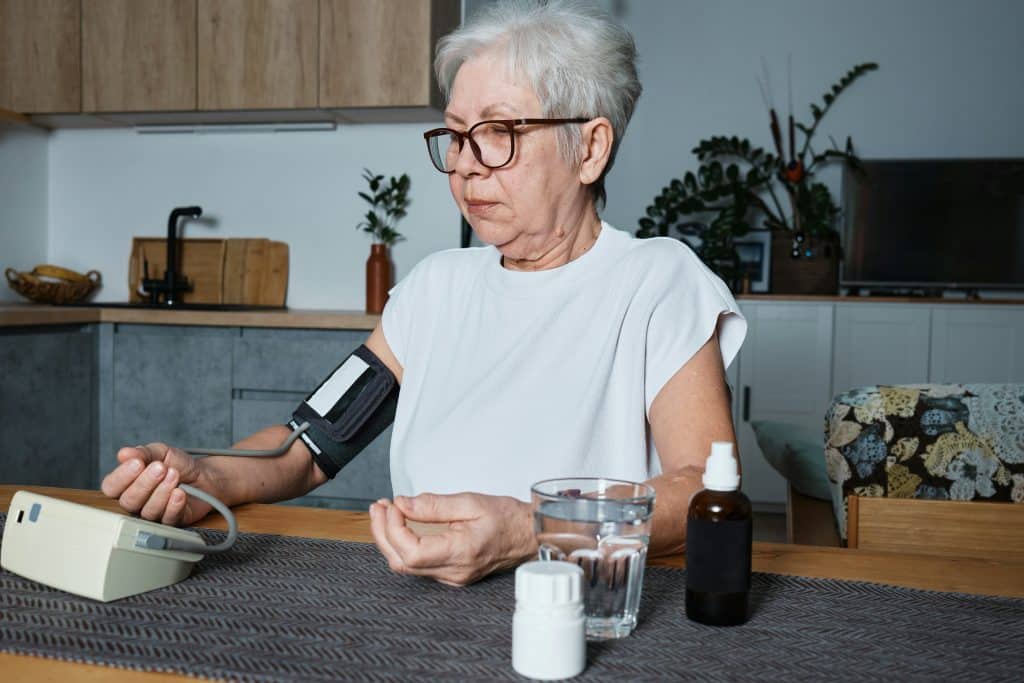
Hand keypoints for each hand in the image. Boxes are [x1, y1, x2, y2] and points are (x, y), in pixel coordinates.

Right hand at [100, 442, 210, 525]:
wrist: (205, 475)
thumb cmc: (178, 464)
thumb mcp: (161, 452)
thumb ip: (143, 453)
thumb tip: (124, 453)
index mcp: (128, 484)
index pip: (111, 487)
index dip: (122, 476)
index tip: (138, 463)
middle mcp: (137, 501)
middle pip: (128, 501)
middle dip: (145, 483)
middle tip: (161, 467)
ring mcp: (153, 513)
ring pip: (148, 511)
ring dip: (162, 491)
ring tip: (174, 475)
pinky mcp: (171, 521)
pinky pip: (167, 519)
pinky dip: (174, 505)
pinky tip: (179, 493)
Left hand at [368, 493, 536, 586]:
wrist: (530, 535)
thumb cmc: (508, 519)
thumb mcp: (471, 502)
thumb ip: (434, 505)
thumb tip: (404, 504)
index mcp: (461, 552)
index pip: (411, 552)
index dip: (394, 528)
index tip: (394, 505)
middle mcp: (454, 571)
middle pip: (402, 562)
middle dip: (383, 532)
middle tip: (379, 506)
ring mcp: (452, 576)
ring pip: (406, 566)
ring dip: (390, 539)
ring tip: (385, 512)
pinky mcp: (451, 573)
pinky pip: (418, 565)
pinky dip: (403, 545)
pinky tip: (401, 526)